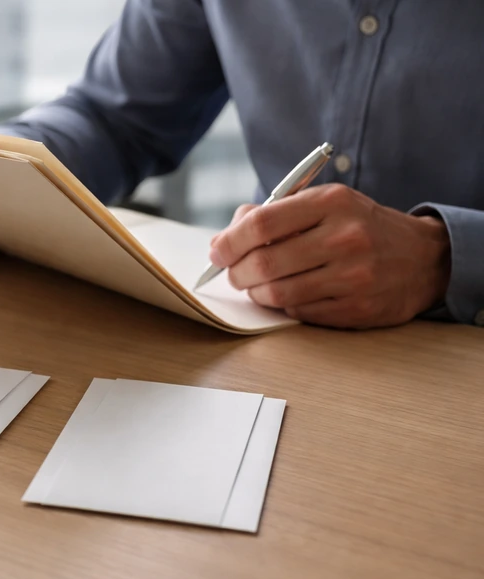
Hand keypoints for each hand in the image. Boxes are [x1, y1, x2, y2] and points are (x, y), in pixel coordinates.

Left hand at [209, 184, 451, 327]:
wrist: (423, 259)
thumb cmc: (359, 228)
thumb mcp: (324, 204)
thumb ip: (273, 214)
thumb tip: (222, 238)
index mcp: (332, 203)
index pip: (261, 224)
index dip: (229, 242)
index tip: (217, 252)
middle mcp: (345, 238)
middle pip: (264, 264)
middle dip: (237, 273)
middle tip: (234, 273)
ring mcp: (353, 276)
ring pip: (277, 294)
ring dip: (256, 293)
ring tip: (258, 285)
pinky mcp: (356, 308)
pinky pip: (299, 312)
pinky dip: (284, 306)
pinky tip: (290, 295)